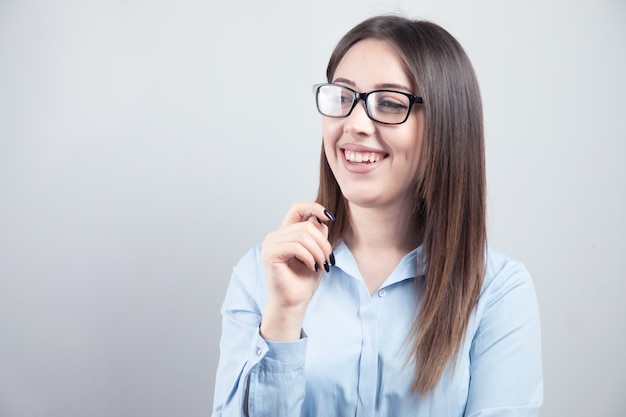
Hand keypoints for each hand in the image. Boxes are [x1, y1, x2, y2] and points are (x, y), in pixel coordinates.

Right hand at [260, 202, 333, 340]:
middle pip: (306, 225)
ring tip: (322, 265)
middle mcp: (275, 236)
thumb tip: (319, 220)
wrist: (294, 302)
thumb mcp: (317, 253)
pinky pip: (296, 246)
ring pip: (303, 235)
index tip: (329, 216)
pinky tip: (312, 267)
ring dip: (318, 251)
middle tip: (329, 259)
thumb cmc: (304, 280)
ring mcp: (270, 244)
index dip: (314, 207)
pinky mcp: (269, 254)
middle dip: (323, 242)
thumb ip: (317, 236)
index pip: (297, 208)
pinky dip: (309, 256)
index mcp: (285, 233)